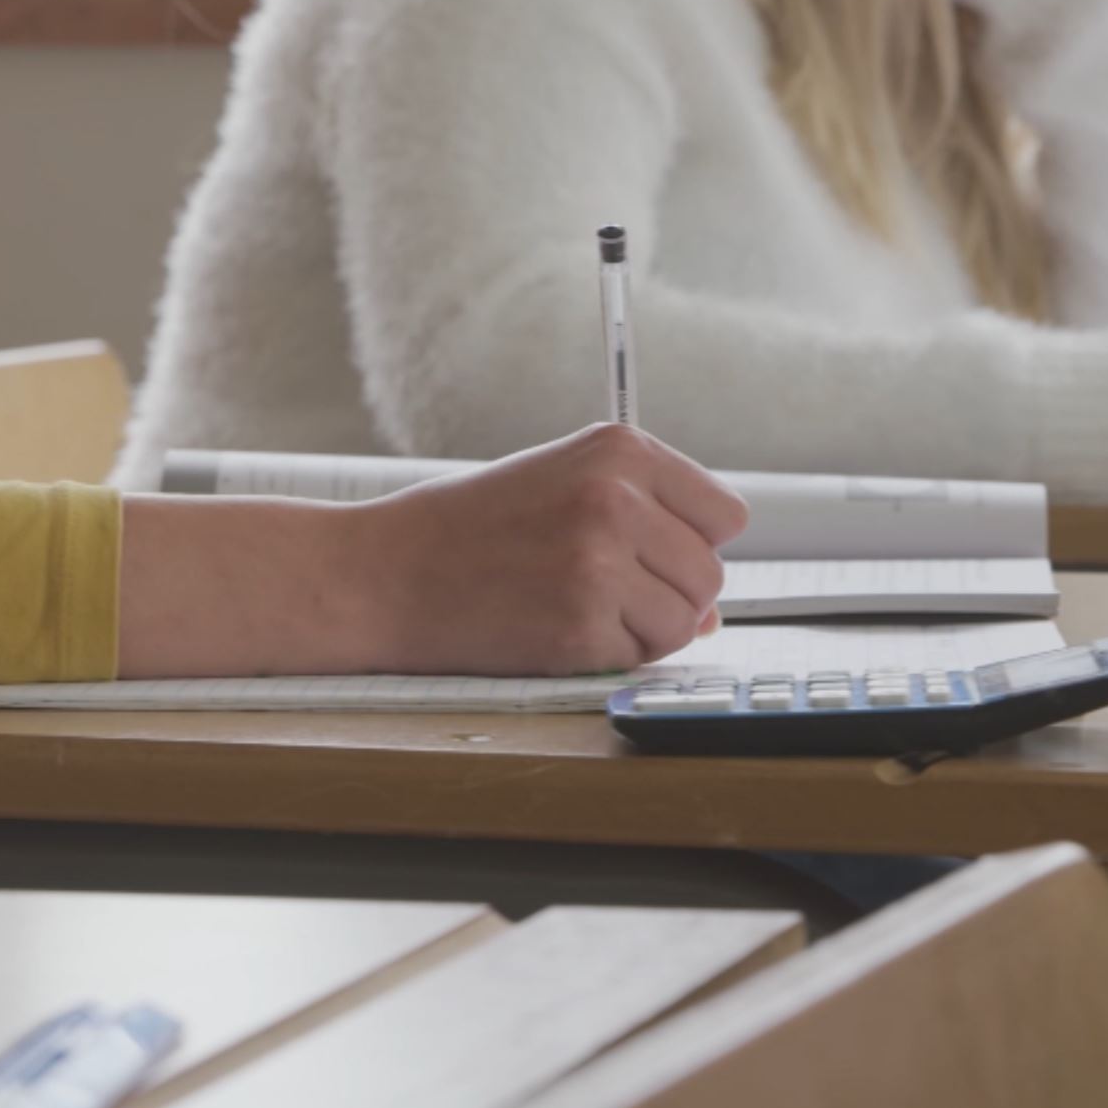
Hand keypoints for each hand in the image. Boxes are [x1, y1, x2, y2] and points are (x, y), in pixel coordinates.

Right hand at [356, 424, 748, 675]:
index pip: (725, 514)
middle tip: (602, 590)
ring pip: (685, 622)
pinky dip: (606, 656)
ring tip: (577, 608)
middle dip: (669, 594)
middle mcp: (616, 498)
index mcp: (618, 449)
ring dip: (642, 630)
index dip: (691, 542)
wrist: (382, 572)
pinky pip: (640, 658)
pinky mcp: (579, 624)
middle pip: (710, 573)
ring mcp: (598, 562)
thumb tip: (712, 612)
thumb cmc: (466, 529)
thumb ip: (642, 522)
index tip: (650, 553)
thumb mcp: (557, 483)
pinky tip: (553, 629)